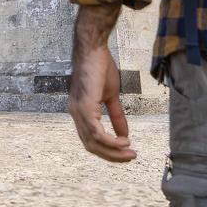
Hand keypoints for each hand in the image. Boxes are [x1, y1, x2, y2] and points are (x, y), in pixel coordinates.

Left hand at [67, 43, 135, 162]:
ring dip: (114, 151)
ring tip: (130, 151)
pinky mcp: (85, 107)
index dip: (108, 150)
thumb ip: (116, 116)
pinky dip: (111, 141)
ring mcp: (78, 111)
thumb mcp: (110, 96)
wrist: (94, 49)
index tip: (126, 153)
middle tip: (131, 157)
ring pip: (94, 142)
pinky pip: (97, 133)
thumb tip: (125, 134)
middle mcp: (75, 114)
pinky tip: (124, 141)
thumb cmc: (99, 68)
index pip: (91, 139)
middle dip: (112, 155)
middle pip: (91, 146)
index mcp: (80, 112)